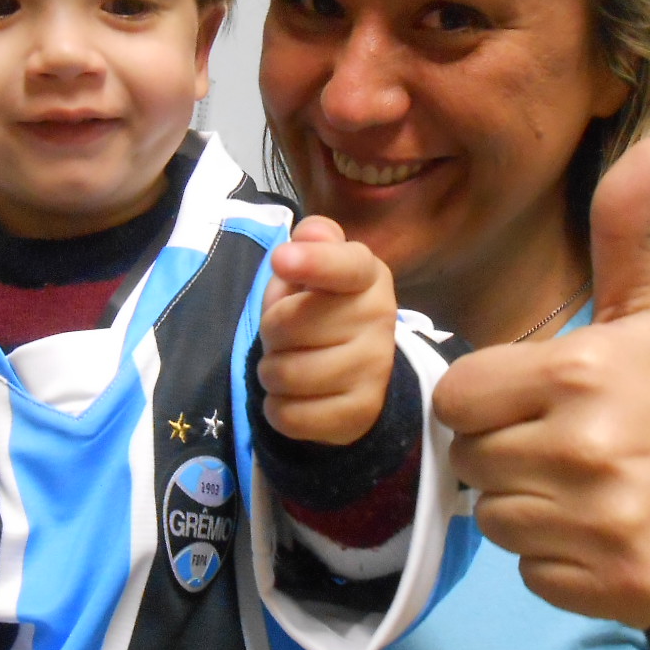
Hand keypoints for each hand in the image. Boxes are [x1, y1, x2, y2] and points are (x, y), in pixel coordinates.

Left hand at [258, 215, 397, 445]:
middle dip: (270, 331)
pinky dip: (277, 409)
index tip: (281, 259)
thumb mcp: (312, 271)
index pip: (345, 265)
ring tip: (289, 364)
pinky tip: (295, 397)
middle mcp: (380, 318)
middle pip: (287, 324)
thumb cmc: (322, 310)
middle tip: (285, 334)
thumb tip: (309, 234)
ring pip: (284, 374)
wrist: (358, 375)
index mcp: (367, 275)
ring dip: (271, 372)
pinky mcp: (361, 412)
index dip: (313, 262)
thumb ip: (311, 245)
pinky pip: (289, 415)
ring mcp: (375, 368)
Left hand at [433, 138, 649, 628]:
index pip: (456, 398)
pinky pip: (527, 571)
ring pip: (494, 518)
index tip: (540, 406)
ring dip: (530, 511)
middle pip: (469, 460)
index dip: (489, 404)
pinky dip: (558, 563)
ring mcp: (604, 519)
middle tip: (571, 453)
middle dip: (507, 457)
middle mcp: (589, 444)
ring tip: (589, 493)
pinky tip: (605, 536)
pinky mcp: (615, 581)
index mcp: (581, 370)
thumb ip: (624, 234)